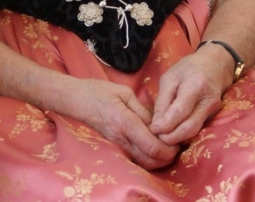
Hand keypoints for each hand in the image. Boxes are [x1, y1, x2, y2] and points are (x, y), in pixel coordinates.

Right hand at [56, 77, 178, 169]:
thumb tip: (157, 124)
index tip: (177, 141)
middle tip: (176, 146)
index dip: (168, 149)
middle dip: (167, 157)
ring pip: (143, 163)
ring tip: (167, 147)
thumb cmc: (100, 92)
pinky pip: (135, 159)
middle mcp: (121, 138)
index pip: (152, 146)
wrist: (77, 101)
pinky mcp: (115, 146)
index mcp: (126, 123)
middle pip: (150, 160)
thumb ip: (143, 110)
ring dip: (158, 160)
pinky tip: (153, 147)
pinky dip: (148, 158)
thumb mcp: (125, 93)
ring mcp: (117, 144)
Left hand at [148, 45, 231, 144]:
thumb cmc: (188, 68)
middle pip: (189, 127)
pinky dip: (184, 134)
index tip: (153, 129)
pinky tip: (173, 133)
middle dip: (171, 137)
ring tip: (163, 137)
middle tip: (157, 137)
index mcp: (195, 86)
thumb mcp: (170, 78)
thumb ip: (162, 101)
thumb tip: (156, 125)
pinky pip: (197, 129)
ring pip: (194, 132)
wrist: (215, 65)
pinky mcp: (213, 116)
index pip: (180, 111)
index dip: (166, 124)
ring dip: (177, 138)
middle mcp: (208, 101)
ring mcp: (213, 110)